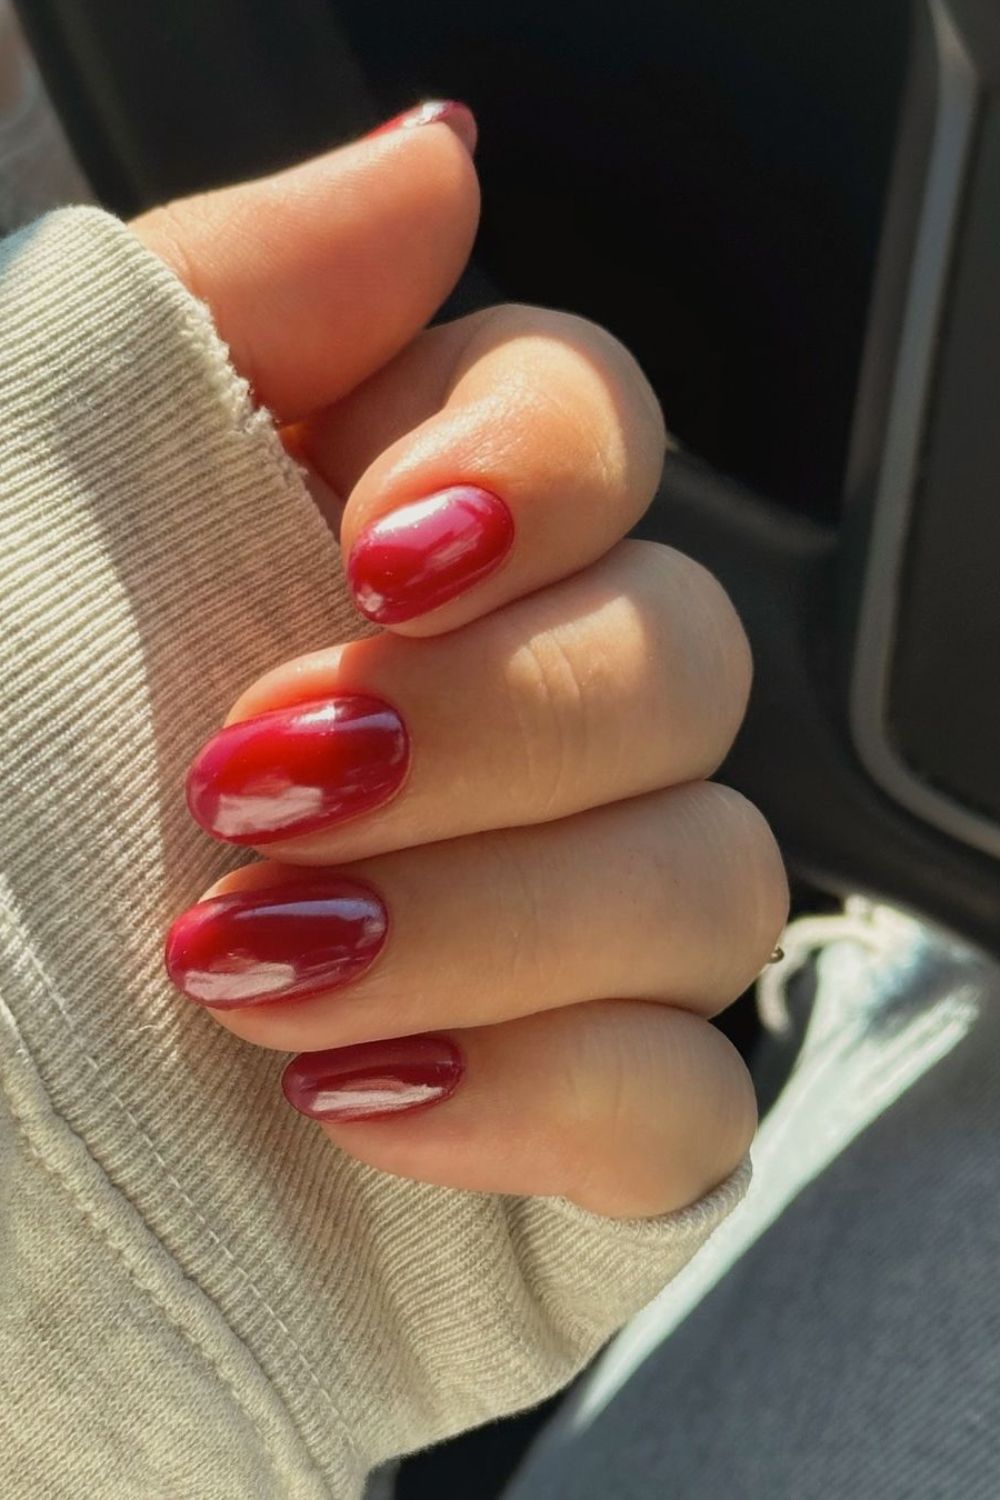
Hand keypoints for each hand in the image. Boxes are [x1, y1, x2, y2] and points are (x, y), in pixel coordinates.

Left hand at [142, 104, 787, 1220]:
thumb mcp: (39, 474)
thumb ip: (238, 299)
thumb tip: (441, 166)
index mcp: (405, 541)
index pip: (603, 428)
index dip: (541, 475)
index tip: (377, 557)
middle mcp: (516, 711)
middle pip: (686, 662)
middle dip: (488, 732)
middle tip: (257, 790)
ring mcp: (567, 916)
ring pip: (716, 884)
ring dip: (498, 927)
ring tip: (256, 975)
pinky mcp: (576, 1101)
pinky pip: (693, 1103)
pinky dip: (553, 1101)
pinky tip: (357, 1100)